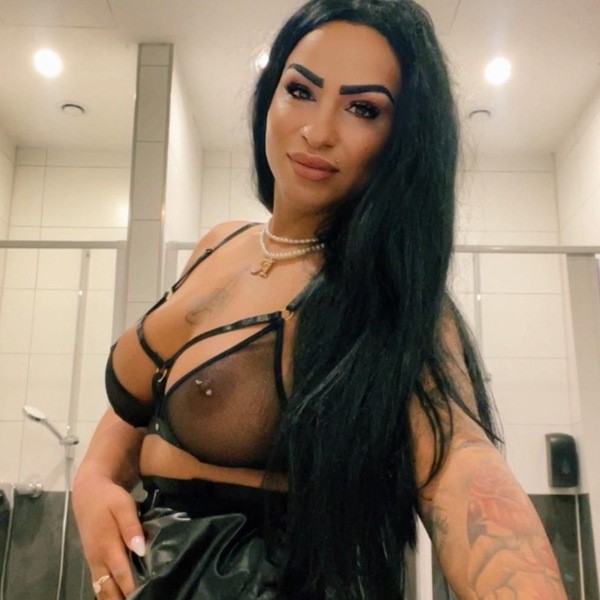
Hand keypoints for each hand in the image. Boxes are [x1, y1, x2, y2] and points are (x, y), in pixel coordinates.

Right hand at [73, 474, 144, 598]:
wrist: (88, 493)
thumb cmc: (110, 499)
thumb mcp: (123, 506)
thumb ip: (131, 527)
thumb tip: (141, 550)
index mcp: (107, 547)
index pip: (122, 575)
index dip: (134, 589)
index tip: (148, 594)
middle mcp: (98, 560)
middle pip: (109, 590)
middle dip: (124, 599)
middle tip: (144, 598)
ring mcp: (94, 562)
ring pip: (103, 590)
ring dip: (115, 599)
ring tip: (136, 598)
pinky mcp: (93, 561)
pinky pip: (100, 585)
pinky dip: (110, 594)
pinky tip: (123, 596)